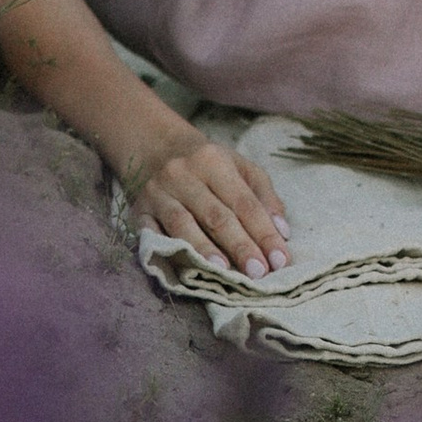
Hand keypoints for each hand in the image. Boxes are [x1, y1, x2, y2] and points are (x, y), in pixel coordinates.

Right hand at [120, 117, 291, 281]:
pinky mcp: (139, 211)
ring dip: (205, 250)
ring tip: (224, 273)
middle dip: (240, 245)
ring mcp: (158, 193)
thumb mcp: (239, 167)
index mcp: (214, 161)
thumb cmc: (207, 164)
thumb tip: (283, 232)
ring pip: (183, 225)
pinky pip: (152, 234)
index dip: (263, 232)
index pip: (244, 202)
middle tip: (259, 273)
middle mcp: (184, 175)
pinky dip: (169, 251)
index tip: (280, 260)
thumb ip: (263, 196)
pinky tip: (184, 269)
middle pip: (216, 215)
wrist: (155, 148)